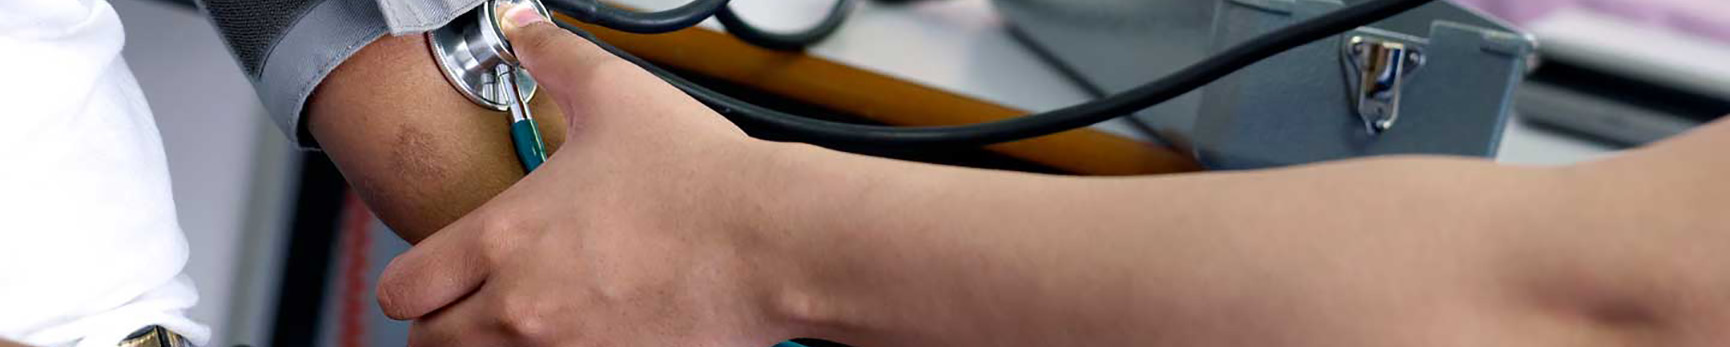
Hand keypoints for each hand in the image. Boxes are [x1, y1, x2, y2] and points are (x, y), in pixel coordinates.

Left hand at [376, 6, 808, 345]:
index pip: (402, 288)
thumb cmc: (702, 178)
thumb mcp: (617, 96)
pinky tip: (583, 334)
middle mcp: (520, 308)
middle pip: (428, 343)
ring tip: (529, 321)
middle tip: (474, 304)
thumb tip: (523, 28)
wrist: (773, 242)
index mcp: (506, 238)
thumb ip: (556, 59)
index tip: (437, 272)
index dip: (413, 280)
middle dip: (444, 323)